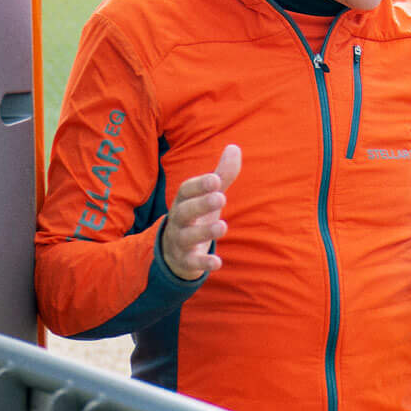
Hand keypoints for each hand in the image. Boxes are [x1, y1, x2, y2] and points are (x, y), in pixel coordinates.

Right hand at [162, 143, 240, 281]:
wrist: (175, 251)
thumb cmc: (196, 216)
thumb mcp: (208, 196)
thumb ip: (222, 175)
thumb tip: (235, 147)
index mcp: (183, 201)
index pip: (186, 190)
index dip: (200, 185)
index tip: (216, 180)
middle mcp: (178, 220)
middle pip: (184, 211)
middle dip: (201, 204)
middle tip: (221, 197)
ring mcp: (180, 241)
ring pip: (187, 237)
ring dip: (204, 232)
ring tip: (222, 226)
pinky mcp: (186, 261)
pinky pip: (192, 263)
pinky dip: (204, 263)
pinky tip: (217, 262)